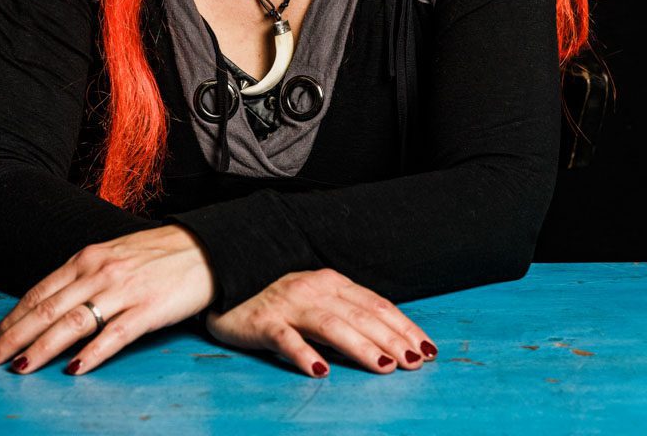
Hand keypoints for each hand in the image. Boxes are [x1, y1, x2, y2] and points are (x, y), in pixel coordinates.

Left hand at [0, 224, 217, 374]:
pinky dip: (92, 354)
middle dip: (16, 336)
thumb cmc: (157, 254)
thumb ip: (83, 276)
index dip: (14, 317)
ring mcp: (124, 290)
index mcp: (88, 257)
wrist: (204, 247)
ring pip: (73, 322)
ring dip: (42, 348)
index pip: (41, 290)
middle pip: (48, 309)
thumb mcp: (112, 255)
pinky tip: (74, 369)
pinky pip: (114, 335)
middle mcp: (100, 271)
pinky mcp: (147, 308)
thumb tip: (50, 305)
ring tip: (21, 368)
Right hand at [204, 268, 437, 376]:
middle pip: (360, 314)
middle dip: (392, 338)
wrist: (225, 285)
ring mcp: (289, 304)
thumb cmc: (277, 300)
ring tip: (385, 366)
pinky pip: (286, 339)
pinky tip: (320, 371)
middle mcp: (313, 289)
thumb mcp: (316, 300)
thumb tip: (387, 341)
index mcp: (330, 281)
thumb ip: (346, 314)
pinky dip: (304, 355)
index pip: (375, 304)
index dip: (403, 326)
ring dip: (361, 347)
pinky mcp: (264, 322)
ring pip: (332, 325)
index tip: (427, 348)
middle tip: (416, 361)